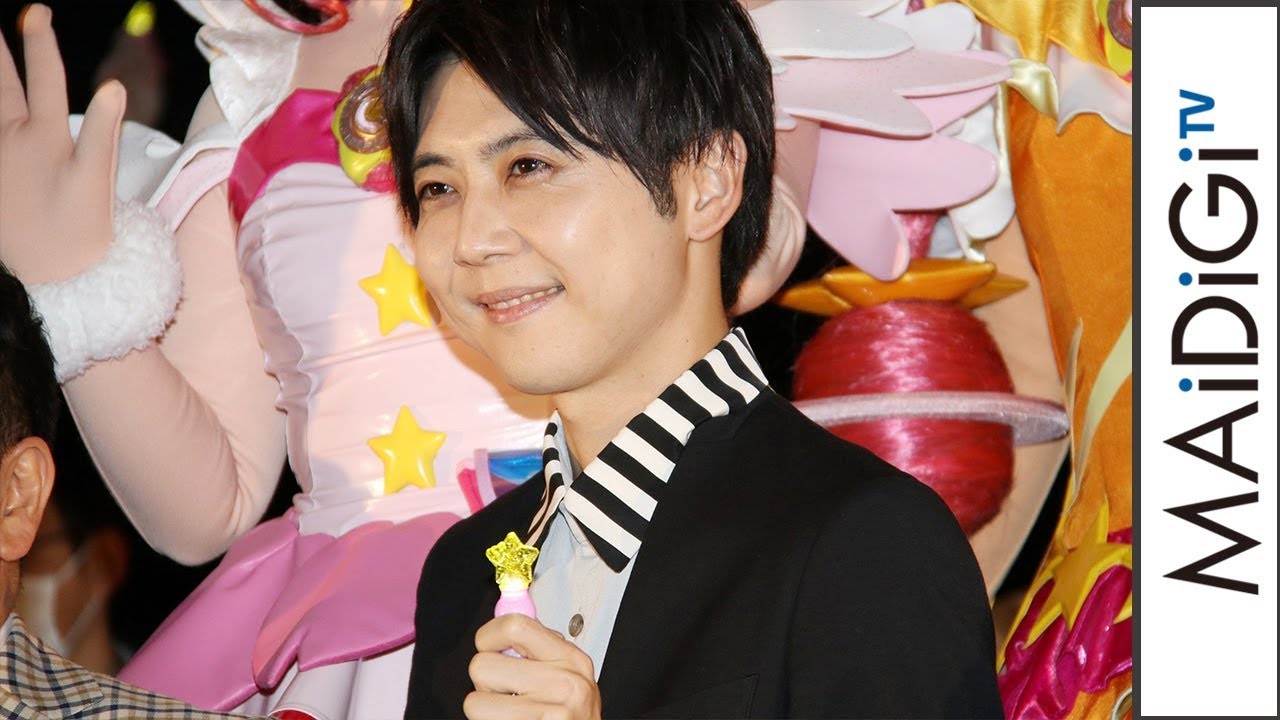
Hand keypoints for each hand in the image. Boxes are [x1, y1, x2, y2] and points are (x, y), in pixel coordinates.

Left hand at [0, 4, 123, 283]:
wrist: (36, 280)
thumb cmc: (74, 236)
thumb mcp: (96, 186)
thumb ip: (102, 132)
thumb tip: (111, 86)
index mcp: (45, 137)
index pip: (44, 76)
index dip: (41, 41)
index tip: (37, 12)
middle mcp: (10, 138)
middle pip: (1, 82)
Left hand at [465, 614, 601, 719]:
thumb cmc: (570, 719)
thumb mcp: (567, 677)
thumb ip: (536, 652)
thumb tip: (497, 631)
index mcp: (572, 659)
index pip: (515, 625)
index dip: (489, 635)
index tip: (488, 647)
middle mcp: (567, 684)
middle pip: (483, 665)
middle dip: (485, 684)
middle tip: (506, 695)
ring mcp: (553, 715)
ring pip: (474, 702)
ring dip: (484, 712)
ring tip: (509, 716)